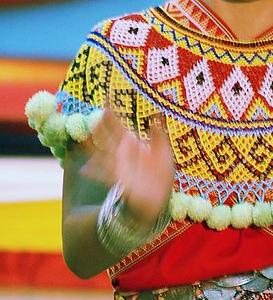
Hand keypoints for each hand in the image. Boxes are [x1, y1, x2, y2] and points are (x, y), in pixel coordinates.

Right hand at [81, 108, 174, 226]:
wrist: (159, 199)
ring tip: (82, 138)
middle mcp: (122, 154)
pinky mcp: (119, 180)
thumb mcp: (164, 153)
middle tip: (94, 115)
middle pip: (107, 137)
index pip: (118, 127)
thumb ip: (159, 135)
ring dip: (91, 147)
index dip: (111, 115)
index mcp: (132, 145)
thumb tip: (157, 113)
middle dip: (100, 127)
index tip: (105, 100)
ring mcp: (118, 167)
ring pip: (101, 154)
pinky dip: (95, 173)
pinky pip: (104, 175)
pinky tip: (85, 170)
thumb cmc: (161, 176)